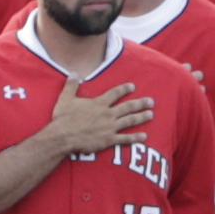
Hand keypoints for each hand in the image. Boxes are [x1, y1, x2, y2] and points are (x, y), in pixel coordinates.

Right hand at [39, 76, 153, 158]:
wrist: (63, 137)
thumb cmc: (63, 118)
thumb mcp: (65, 98)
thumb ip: (71, 85)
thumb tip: (74, 73)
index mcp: (98, 103)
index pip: (115, 93)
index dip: (125, 89)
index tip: (133, 86)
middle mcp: (107, 114)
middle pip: (128, 107)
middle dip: (140, 103)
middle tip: (151, 101)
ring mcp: (110, 127)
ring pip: (130, 120)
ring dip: (141, 117)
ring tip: (151, 114)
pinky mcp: (109, 140)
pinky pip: (125, 139)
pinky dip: (136, 138)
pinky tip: (145, 136)